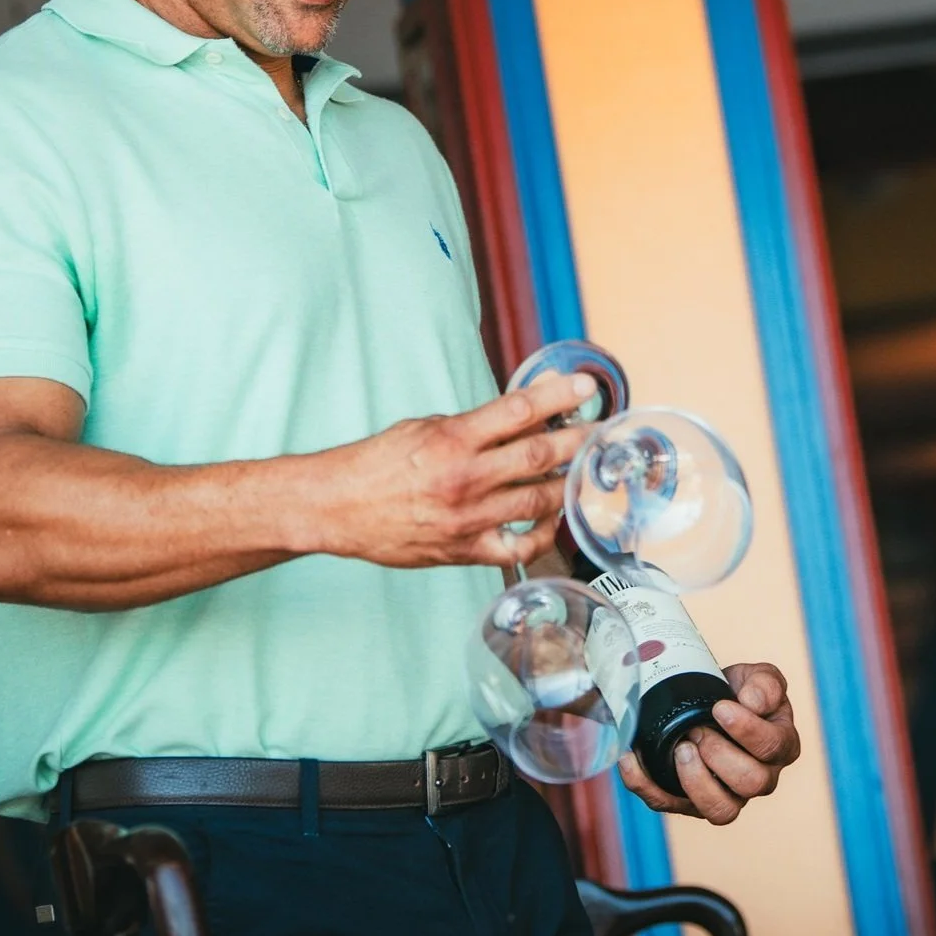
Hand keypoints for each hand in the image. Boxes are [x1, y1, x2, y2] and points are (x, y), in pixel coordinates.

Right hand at [311, 372, 593, 569]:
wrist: (337, 507)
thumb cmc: (377, 462)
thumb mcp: (423, 426)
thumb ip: (473, 423)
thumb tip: (522, 412)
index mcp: (452, 439)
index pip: (518, 410)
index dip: (558, 396)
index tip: (583, 385)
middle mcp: (465, 478)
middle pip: (539, 455)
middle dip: (576, 439)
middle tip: (598, 429)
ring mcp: (467, 518)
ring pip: (537, 500)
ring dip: (566, 483)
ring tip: (582, 470)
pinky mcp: (465, 549)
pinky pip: (519, 546)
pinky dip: (542, 532)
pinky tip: (550, 517)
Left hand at [619, 662, 799, 824]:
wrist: (706, 700)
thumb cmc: (737, 692)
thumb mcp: (756, 676)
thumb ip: (765, 682)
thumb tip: (751, 701)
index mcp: (780, 745)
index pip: (772, 747)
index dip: (746, 730)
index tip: (719, 708)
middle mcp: (760, 778)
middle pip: (751, 783)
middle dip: (719, 753)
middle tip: (697, 729)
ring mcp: (727, 795)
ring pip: (721, 810)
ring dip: (696, 780)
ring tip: (680, 748)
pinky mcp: (691, 802)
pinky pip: (668, 804)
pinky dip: (646, 784)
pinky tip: (632, 758)